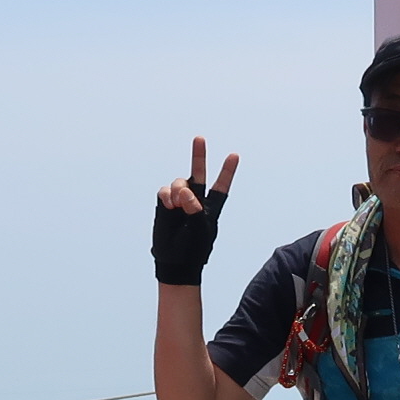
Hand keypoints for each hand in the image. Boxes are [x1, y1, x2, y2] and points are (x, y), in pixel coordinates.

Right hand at [153, 137, 238, 285]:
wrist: (174, 261)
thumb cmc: (192, 249)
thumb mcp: (199, 229)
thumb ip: (194, 209)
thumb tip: (184, 192)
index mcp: (211, 207)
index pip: (221, 186)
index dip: (227, 171)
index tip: (234, 155)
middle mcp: (196, 200)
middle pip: (199, 174)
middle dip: (198, 156)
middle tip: (199, 138)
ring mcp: (180, 201)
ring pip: (180, 183)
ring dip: (179, 191)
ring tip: (178, 206)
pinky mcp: (165, 204)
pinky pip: (165, 191)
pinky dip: (167, 196)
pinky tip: (169, 206)